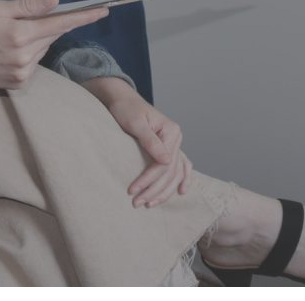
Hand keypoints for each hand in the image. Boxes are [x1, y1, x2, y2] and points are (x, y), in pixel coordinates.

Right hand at [0, 0, 109, 89]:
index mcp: (21, 34)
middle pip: (53, 35)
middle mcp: (26, 55)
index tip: (103, 11)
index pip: (61, 23)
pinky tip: (10, 49)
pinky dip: (29, 53)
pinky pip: (34, 63)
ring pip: (43, 49)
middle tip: (32, 18)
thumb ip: (28, 6)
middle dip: (51, 24)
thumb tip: (56, 1)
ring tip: (12, 35)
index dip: (84, 16)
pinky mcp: (18, 82)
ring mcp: (23, 72)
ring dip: (37, 39)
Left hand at [101, 88, 192, 208]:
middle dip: (154, 189)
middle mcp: (176, 138)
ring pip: (175, 173)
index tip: (132, 191)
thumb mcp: (136, 123)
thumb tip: (167, 162)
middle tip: (137, 203)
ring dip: (164, 191)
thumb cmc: (126, 109)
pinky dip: (182, 179)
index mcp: (171, 131)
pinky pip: (180, 167)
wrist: (122, 100)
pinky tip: (181, 192)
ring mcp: (174, 144)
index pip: (163, 163)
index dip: (148, 179)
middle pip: (170, 171)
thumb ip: (151, 141)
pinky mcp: (168, 148)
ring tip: (149, 204)